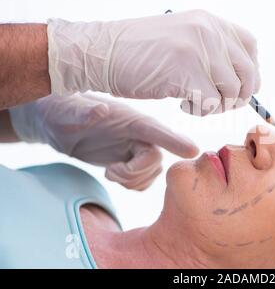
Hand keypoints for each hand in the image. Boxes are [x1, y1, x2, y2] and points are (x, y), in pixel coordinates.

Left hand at [9, 94, 198, 189]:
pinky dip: (132, 185)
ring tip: (110, 172)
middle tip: (111, 172)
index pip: (158, 130)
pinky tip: (116, 175)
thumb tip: (101, 111)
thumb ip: (84, 112)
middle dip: (135, 174)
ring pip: (152, 173)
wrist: (58, 125)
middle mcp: (140, 134)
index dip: (176, 141)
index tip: (195, 151)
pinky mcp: (132, 161)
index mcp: (131, 120)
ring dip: (132, 181)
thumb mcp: (68, 112)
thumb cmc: (63, 113)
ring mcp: (137, 148)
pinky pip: (145, 180)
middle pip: (156, 160)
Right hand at [47, 9, 259, 115]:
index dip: (249, 72)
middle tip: (216, 103)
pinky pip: (211, 104)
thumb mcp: (182, 38)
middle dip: (237, 96)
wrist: (100, 52)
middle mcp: (209, 31)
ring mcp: (198, 50)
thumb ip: (211, 49)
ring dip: (215, 106)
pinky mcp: (185, 72)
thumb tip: (242, 79)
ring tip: (192, 100)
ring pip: (231, 92)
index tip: (233, 87)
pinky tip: (181, 103)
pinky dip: (199, 111)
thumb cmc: (138, 52)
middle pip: (248, 74)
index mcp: (209, 20)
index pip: (251, 46)